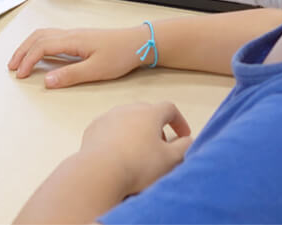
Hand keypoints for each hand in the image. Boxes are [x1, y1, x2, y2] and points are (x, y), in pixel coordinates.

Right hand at [8, 25, 151, 87]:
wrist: (139, 43)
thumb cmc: (121, 55)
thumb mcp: (96, 70)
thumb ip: (70, 75)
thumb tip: (46, 80)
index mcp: (72, 40)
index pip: (41, 47)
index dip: (28, 60)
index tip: (19, 74)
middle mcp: (70, 34)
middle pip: (38, 37)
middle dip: (22, 51)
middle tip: (11, 67)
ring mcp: (74, 34)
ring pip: (44, 34)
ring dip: (29, 45)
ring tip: (20, 59)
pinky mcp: (79, 37)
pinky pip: (52, 36)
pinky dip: (39, 43)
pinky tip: (40, 53)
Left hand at [77, 102, 192, 195]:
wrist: (100, 172)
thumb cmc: (139, 165)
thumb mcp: (170, 160)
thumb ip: (184, 147)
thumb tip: (188, 140)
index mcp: (149, 113)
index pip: (169, 108)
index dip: (179, 121)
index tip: (183, 135)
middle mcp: (128, 109)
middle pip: (147, 112)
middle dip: (157, 127)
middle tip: (161, 146)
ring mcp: (108, 117)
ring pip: (127, 119)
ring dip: (136, 131)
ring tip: (139, 152)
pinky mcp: (92, 128)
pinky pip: (110, 129)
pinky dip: (117, 137)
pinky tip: (118, 154)